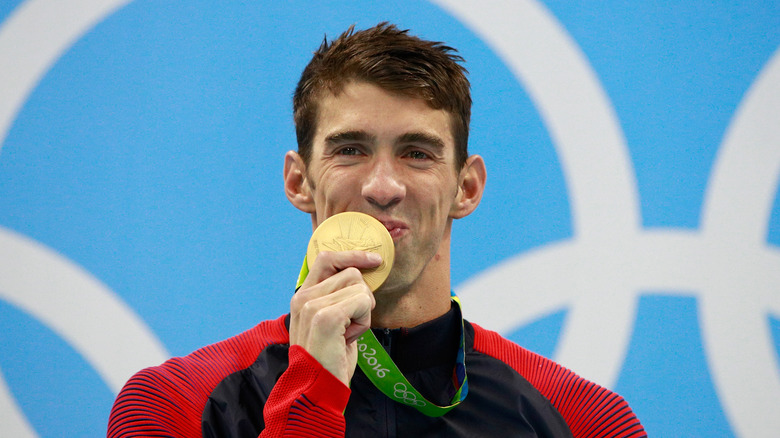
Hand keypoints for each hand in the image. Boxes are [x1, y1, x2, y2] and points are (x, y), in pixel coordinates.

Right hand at [289, 250, 380, 385]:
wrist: (318, 390)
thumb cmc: (329, 359)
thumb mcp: (331, 322)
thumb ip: (338, 298)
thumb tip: (362, 274)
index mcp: (302, 296)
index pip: (326, 258)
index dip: (353, 255)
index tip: (374, 260)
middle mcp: (303, 297)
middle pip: (351, 272)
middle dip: (362, 298)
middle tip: (351, 324)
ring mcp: (312, 306)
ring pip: (359, 286)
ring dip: (363, 312)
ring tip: (347, 333)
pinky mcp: (326, 317)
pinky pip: (362, 301)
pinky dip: (364, 321)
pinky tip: (349, 338)